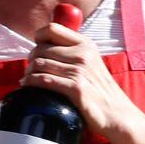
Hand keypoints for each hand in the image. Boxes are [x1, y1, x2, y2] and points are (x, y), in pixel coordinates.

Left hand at [20, 22, 137, 140]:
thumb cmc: (100, 91)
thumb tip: (45, 45)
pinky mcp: (76, 88)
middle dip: (31, 59)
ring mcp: (80, 71)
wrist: (118, 114)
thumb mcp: (92, 63)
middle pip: (41, 48)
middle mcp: (83, 54)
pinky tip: (27, 86)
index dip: (38, 38)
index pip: (52, 29)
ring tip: (26, 79)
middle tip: (29, 70)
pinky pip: (44, 80)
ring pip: (39, 63)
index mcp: (86, 44)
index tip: (36, 49)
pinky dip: (31, 82)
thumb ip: (74, 52)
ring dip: (28, 72)